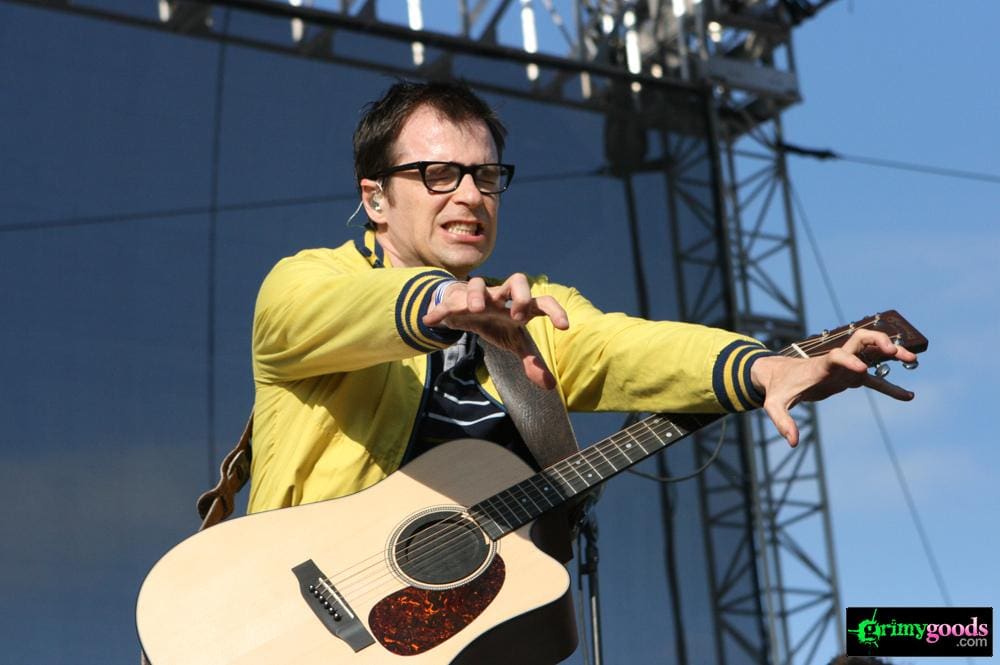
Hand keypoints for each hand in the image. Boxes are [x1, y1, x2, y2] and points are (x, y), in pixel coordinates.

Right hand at [422, 273, 568, 388]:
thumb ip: (531, 361)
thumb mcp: (514, 342)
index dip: (555, 311)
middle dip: (520, 295)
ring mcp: (481, 296)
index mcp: (520, 307)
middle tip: (517, 317)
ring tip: (476, 310)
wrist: (468, 309)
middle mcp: (503, 297)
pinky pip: (451, 299)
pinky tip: (431, 320)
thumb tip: (550, 386)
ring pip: (481, 284)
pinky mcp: (459, 299)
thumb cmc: (497, 324)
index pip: (543, 302)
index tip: (564, 326)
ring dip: (478, 295)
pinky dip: (442, 309)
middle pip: (518, 280)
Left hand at [751, 329, 917, 446]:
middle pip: (861, 340)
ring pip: (873, 354)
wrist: (778, 375)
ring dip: (892, 353)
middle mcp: (836, 361)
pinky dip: (890, 387)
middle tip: (893, 351)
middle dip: (878, 341)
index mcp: (820, 365)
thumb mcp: (774, 405)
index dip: (849, 360)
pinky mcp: (850, 378)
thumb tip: (793, 442)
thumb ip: (782, 421)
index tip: (862, 370)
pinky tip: (908, 397)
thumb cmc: (778, 388)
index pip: (837, 356)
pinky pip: (874, 381)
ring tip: (913, 360)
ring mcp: (846, 367)